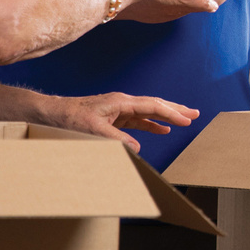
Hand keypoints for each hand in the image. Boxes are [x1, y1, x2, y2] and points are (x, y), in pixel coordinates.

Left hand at [47, 92, 197, 150]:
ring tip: (185, 119)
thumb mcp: (94, 130)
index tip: (187, 120)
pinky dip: (152, 124)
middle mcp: (123, 103)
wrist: (54, 113)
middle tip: (195, 113)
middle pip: (155, 105)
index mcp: (121, 102)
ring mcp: (119, 109)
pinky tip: (162, 130)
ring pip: (149, 112)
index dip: (171, 113)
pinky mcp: (115, 117)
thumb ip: (116, 139)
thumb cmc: (70, 118)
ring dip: (167, 116)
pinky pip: (139, 120)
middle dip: (176, 109)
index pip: (153, 106)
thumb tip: (137, 148)